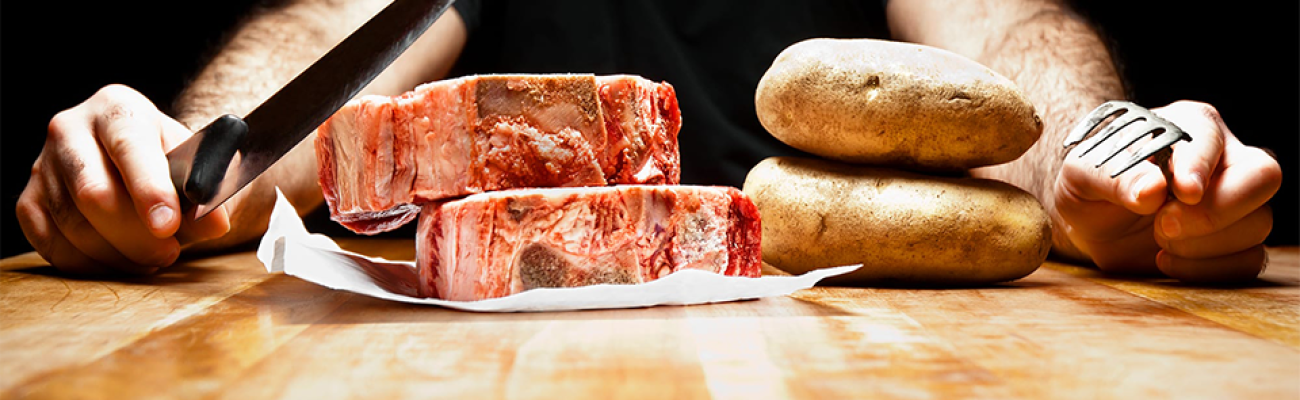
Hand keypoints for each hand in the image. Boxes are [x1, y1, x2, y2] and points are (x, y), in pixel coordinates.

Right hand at [17, 85, 230, 274]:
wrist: (145, 165)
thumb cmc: (177, 164)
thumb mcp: (203, 167)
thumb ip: (211, 192)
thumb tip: (214, 223)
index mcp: (118, 108)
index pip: (129, 148)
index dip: (148, 189)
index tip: (168, 225)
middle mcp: (70, 129)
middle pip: (94, 193)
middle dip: (135, 235)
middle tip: (169, 252)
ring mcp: (43, 166)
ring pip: (73, 225)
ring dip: (118, 255)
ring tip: (152, 258)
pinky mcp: (29, 202)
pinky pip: (51, 246)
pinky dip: (90, 265)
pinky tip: (121, 262)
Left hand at [1053, 100, 1281, 282]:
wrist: (1089, 223)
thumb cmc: (1092, 184)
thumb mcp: (1082, 175)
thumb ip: (1112, 177)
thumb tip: (1152, 190)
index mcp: (1187, 126)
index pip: (1210, 137)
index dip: (1199, 165)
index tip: (1184, 192)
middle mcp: (1222, 159)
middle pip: (1263, 176)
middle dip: (1218, 208)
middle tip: (1164, 226)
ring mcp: (1235, 203)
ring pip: (1258, 223)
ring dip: (1203, 243)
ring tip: (1157, 238)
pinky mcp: (1234, 243)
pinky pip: (1247, 261)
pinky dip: (1206, 270)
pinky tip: (1165, 260)